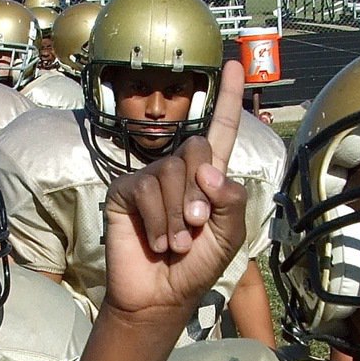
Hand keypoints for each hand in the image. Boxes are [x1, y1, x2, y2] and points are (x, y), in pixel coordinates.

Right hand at [100, 58, 246, 322]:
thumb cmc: (196, 267)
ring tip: (174, 244)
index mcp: (208, 179)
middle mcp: (178, 172)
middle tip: (195, 228)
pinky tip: (156, 241)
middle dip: (199, 195)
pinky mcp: (125, 192)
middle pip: (194, 149)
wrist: (160, 296)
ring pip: (170, 173)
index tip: (235, 64)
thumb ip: (231, 201)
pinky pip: (145, 190)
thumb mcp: (228, 237)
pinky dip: (156, 221)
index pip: (219, 131)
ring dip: (176, 217)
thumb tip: (209, 169)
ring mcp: (149, 179)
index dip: (227, 99)